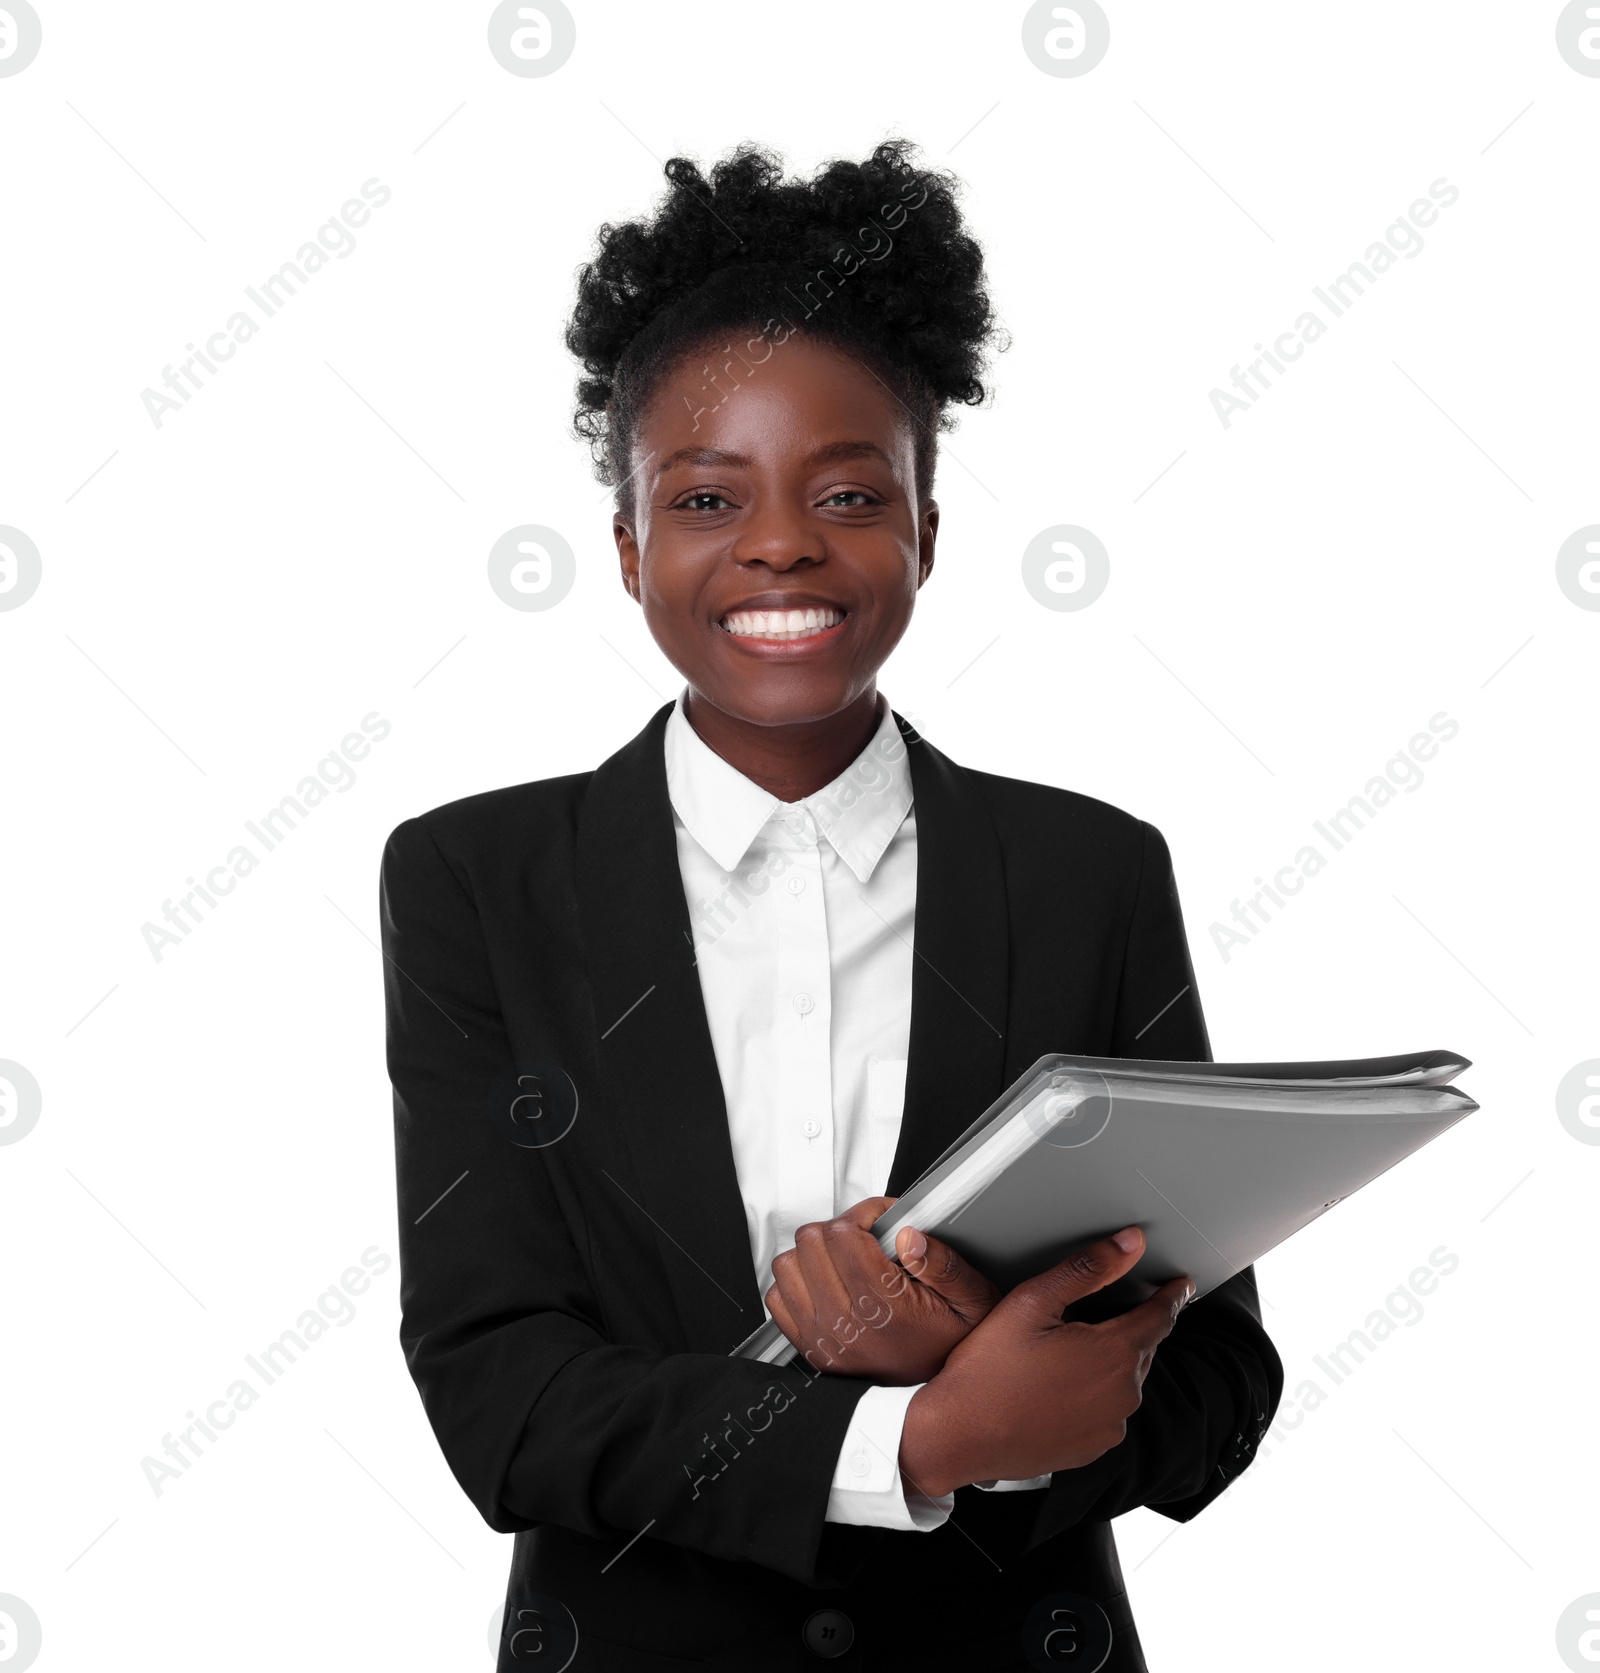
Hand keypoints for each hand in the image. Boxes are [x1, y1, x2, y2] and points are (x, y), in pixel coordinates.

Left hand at [764, 1196, 1001, 1382]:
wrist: (941, 1399)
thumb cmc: (952, 1344)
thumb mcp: (971, 1300)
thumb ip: (944, 1264)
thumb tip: (908, 1236)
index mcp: (885, 1307)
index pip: (842, 1234)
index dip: (863, 1215)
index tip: (881, 1220)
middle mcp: (847, 1324)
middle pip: (811, 1242)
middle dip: (839, 1229)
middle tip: (865, 1237)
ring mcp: (823, 1338)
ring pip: (788, 1264)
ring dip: (813, 1253)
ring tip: (844, 1259)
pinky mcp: (809, 1349)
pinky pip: (777, 1298)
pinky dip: (796, 1282)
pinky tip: (825, 1282)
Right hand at [897, 1226, 1192, 1495]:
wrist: (959, 1436)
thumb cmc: (988, 1370)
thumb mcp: (1033, 1302)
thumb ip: (1088, 1269)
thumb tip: (1130, 1244)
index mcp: (1114, 1353)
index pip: (1160, 1316)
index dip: (1172, 1296)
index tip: (1180, 1286)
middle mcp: (1123, 1394)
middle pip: (1142, 1348)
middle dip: (1133, 1325)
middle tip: (1108, 1310)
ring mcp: (1109, 1426)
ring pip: (1125, 1381)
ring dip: (1112, 1362)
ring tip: (1073, 1349)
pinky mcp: (1092, 1448)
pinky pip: (1108, 1412)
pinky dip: (1096, 1394)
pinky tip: (1062, 1385)